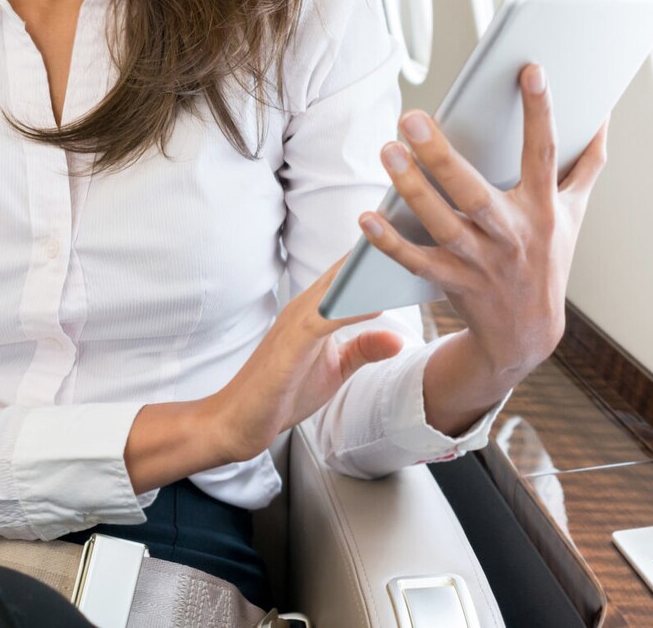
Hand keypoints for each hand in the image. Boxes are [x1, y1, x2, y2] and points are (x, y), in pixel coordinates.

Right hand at [204, 255, 405, 462]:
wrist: (238, 421)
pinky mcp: (289, 346)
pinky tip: (374, 306)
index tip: (411, 238)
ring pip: (335, 289)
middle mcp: (304, 307)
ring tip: (401, 258)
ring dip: (367, 275)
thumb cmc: (283, 392)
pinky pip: (323, 320)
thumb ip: (363, 349)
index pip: (349, 275)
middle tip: (414, 231)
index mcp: (314, 309)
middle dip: (376, 253)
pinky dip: (349, 310)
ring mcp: (294, 324)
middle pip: (344, 271)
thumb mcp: (335, 370)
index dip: (377, 257)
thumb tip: (398, 338)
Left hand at [359, 63, 609, 385]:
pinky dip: (390, 243)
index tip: (530, 69)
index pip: (544, 154)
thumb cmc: (549, 257)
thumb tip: (605, 116)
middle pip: (475, 193)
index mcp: (544, 209)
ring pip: (441, 225)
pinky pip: (416, 262)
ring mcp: (480, 262)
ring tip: (388, 150)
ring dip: (411, 189)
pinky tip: (366, 218)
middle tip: (412, 117)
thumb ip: (588, 163)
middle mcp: (512, 235)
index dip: (541, 113)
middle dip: (443, 156)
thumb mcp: (574, 212)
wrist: (528, 334)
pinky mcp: (452, 284)